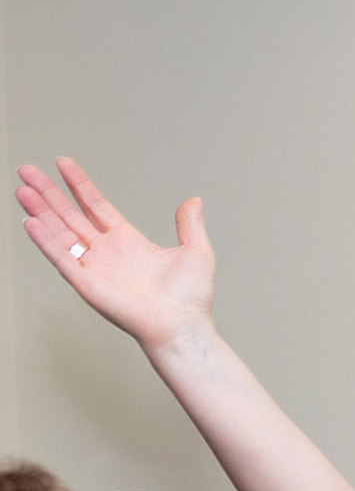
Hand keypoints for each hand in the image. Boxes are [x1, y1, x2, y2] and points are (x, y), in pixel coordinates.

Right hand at [17, 158, 215, 354]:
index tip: (63, 163)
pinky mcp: (87, 284)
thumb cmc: (190, 298)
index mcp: (128, 242)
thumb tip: (194, 201)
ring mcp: (94, 268)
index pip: (96, 206)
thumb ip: (189, 224)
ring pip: (60, 233)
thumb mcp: (195, 251)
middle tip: (27, 170)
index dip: (79, 185)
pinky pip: (62, 259)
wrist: (183, 326)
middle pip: (70, 215)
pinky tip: (31, 222)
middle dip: (48, 193)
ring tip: (22, 190)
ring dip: (40, 212)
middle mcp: (107, 253)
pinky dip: (46, 241)